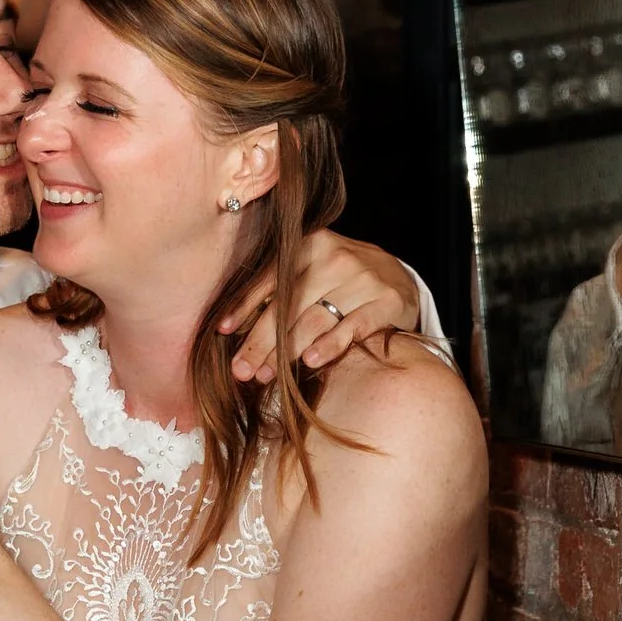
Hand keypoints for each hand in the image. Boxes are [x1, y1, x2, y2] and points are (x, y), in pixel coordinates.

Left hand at [220, 231, 422, 384]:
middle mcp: (336, 257)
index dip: (245, 305)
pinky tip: (311, 361)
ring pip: (316, 319)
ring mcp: (363, 278)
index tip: (222, 331)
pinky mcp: (386, 300)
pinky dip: (330, 344)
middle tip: (240, 370)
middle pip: (289, 304)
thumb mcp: (312, 274)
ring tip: (266, 375)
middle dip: (260, 340)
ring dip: (288, 351)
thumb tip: (231, 329)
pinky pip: (352, 327)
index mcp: (311, 245)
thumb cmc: (342, 282)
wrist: (398, 280)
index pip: (271, 278)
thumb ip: (279, 291)